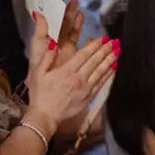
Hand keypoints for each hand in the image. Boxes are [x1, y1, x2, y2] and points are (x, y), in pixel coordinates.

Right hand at [25, 0, 115, 129]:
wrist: (46, 116)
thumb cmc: (40, 95)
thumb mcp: (38, 73)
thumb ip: (47, 57)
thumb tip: (53, 43)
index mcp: (66, 71)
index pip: (84, 55)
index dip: (95, 45)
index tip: (103, 38)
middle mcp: (78, 79)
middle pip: (95, 61)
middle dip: (105, 50)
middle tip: (114, 41)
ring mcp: (85, 89)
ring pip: (100, 72)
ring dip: (110, 60)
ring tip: (117, 51)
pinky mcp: (88, 97)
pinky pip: (101, 84)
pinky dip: (108, 75)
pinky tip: (113, 68)